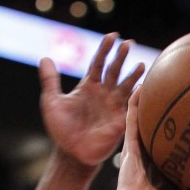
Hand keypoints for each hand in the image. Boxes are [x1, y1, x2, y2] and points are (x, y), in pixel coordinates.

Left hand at [39, 33, 144, 167]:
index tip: (112, 36)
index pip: (99, 63)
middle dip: (121, 57)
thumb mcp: (51, 102)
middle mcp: (104, 94)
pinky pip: (132, 107)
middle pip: (115, 70)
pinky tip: (144, 89)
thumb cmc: (61, 129)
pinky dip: (138, 98)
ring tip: (141, 64)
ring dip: (134, 76)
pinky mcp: (120, 121)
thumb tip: (45, 58)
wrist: (71, 153)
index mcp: (88, 86)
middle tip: (128, 43)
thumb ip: (50, 80)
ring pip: (126, 86)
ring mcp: (113, 106)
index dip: (105, 49)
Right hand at [114, 90, 189, 189]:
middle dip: (175, 108)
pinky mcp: (129, 145)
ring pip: (147, 117)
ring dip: (152, 98)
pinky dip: (135, 102)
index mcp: (171, 167)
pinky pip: (131, 119)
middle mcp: (156, 155)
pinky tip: (141, 86)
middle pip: (167, 126)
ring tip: (161, 77)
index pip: (184, 144)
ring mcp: (141, 148)